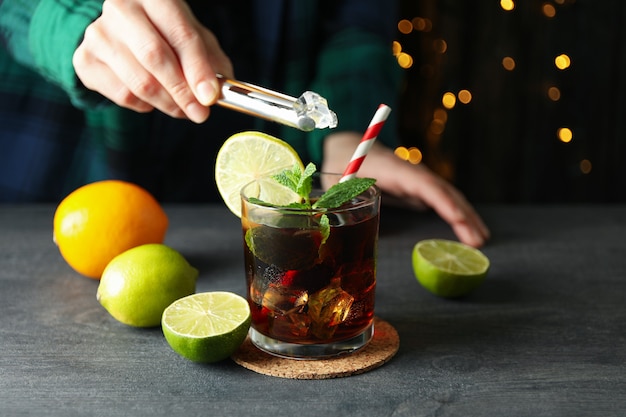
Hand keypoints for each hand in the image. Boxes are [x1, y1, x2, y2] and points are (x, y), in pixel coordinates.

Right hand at [72, 0, 232, 122]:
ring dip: (167, 104)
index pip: (180, 35)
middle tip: (199, 113)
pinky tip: (152, 98)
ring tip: (181, 108)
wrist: (122, 34)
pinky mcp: (85, 60)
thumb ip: (210, 62)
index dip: (198, 69)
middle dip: (182, 92)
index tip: (210, 97)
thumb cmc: (166, 34)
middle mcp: (122, 9)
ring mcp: (98, 34)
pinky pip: (122, 95)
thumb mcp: (194, 39)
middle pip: (155, 57)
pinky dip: (145, 105)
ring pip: (139, 82)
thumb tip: (214, 92)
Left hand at [322, 133, 489, 247]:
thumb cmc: (343, 163)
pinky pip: (440, 199)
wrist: (349, 147)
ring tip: (481, 240)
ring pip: (447, 196)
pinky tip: (466, 228)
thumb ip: (344, 195)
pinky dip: (455, 213)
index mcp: (395, 170)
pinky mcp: (416, 187)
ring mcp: (416, 179)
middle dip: (464, 215)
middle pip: (444, 192)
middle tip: (479, 242)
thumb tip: (342, 221)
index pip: (426, 185)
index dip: (443, 202)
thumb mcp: (339, 179)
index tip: (458, 219)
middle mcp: (411, 173)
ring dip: (466, 216)